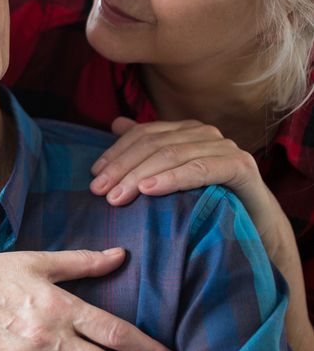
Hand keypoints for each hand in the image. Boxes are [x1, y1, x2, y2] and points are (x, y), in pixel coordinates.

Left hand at [89, 117, 273, 232]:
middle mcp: (204, 133)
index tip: (94, 175)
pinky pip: (200, 169)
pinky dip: (172, 178)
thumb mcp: (171, 175)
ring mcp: (224, 147)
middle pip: (153, 144)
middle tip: (99, 191)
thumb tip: (116, 123)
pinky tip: (149, 190)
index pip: (142, 134)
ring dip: (140, 175)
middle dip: (122, 167)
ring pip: (172, 155)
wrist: (256, 227)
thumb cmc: (208, 200)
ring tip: (118, 196)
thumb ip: (147, 147)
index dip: (116, 152)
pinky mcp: (240, 166)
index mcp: (185, 130)